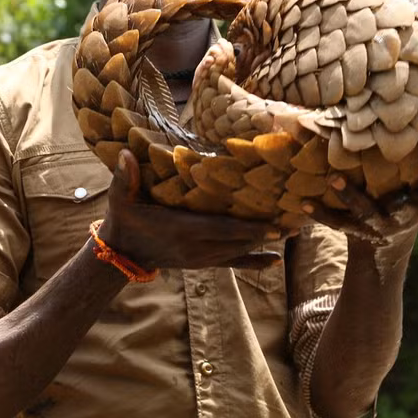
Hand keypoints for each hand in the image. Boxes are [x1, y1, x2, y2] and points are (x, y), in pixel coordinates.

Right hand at [99, 150, 290, 270]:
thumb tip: (124, 153)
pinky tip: (276, 261)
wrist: (123, 254)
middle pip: (238, 241)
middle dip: (267, 233)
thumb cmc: (125, 219)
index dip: (249, 228)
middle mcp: (195, 247)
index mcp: (182, 229)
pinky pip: (233, 264)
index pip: (221, 229)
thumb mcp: (121, 198)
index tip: (275, 224)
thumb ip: (124, 178)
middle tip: (297, 222)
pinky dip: (254, 262)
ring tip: (294, 231)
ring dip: (265, 242)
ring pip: (239, 251)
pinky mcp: (203, 263)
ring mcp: (201, 258)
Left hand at [303, 130, 417, 253]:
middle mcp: (407, 218)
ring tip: (331, 178)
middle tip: (380, 161)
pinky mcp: (356, 233)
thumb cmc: (416, 200)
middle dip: (397, 184)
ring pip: (364, 215)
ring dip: (348, 198)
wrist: (386, 247)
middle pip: (400, 208)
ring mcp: (381, 228)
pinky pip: (337, 224)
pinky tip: (302, 202)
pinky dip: (320, 214)